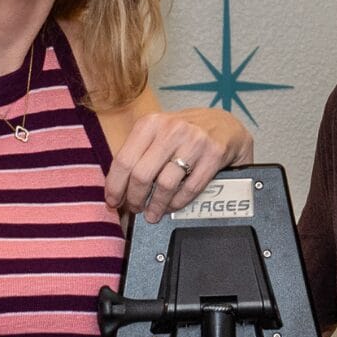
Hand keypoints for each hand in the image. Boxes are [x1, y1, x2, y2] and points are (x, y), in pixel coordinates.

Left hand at [105, 108, 252, 222]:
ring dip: (156, 206)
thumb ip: (138, 152)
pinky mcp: (213, 155)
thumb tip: (117, 185)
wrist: (224, 125)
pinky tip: (171, 206)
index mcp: (151, 123)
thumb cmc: (184, 132)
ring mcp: (194, 142)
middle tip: (134, 209)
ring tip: (152, 213)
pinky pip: (190, 189)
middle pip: (142, 175)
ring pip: (165, 185)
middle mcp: (171, 129)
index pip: (123, 159)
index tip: (113, 200)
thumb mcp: (158, 132)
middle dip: (135, 199)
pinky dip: (177, 203)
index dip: (115, 186)